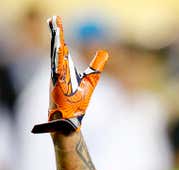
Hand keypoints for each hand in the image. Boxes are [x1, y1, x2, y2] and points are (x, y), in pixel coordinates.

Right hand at [32, 16, 107, 133]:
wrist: (69, 123)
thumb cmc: (77, 104)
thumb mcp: (90, 81)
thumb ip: (96, 67)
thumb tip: (105, 52)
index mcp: (62, 70)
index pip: (60, 50)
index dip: (59, 36)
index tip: (57, 22)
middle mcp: (56, 73)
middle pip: (56, 50)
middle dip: (56, 35)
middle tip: (54, 19)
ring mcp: (55, 80)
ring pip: (55, 58)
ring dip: (56, 44)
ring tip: (56, 28)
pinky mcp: (56, 88)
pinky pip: (57, 71)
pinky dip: (58, 60)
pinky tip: (61, 49)